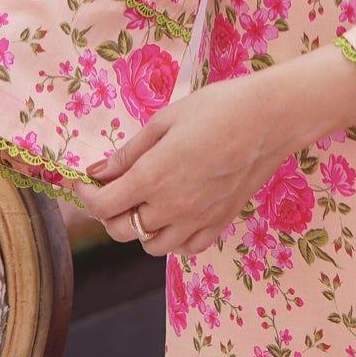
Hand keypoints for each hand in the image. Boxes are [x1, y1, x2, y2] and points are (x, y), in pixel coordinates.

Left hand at [79, 44, 355, 257]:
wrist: (271, 119)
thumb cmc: (218, 108)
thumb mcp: (166, 120)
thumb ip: (129, 151)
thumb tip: (97, 170)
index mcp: (153, 177)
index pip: (103, 204)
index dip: (86, 195)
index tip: (84, 181)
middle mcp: (172, 207)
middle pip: (122, 230)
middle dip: (109, 211)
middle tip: (113, 188)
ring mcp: (197, 221)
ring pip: (151, 245)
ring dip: (140, 227)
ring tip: (145, 200)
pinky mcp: (219, 225)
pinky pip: (184, 248)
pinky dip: (172, 238)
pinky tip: (175, 213)